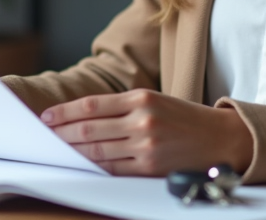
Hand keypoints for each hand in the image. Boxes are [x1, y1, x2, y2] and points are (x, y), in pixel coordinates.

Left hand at [41, 89, 253, 175]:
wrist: (220, 137)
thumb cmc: (185, 118)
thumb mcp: (155, 101)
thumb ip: (123, 108)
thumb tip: (84, 117)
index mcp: (141, 98)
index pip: (91, 105)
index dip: (65, 112)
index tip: (47, 117)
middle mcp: (142, 119)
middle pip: (89, 128)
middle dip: (63, 133)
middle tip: (45, 136)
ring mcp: (146, 145)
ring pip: (98, 149)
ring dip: (74, 151)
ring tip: (58, 150)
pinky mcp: (150, 167)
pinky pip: (114, 168)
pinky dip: (95, 166)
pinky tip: (83, 164)